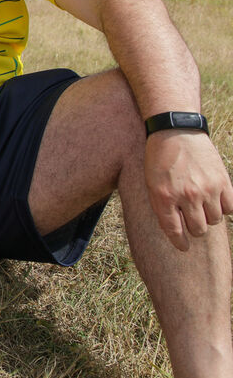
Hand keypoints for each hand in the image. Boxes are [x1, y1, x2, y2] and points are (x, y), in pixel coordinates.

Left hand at [145, 129, 232, 250]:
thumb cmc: (160, 158)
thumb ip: (162, 207)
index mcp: (164, 197)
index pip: (174, 231)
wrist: (175, 131)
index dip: (180, 242)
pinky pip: (230, 208)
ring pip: (215, 220)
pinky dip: (224, 207)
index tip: (183, 246)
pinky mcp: (223, 181)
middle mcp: (186, 196)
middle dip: (195, 227)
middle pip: (198, 229)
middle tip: (192, 218)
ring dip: (209, 215)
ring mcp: (207, 189)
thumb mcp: (152, 183)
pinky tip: (216, 199)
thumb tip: (177, 230)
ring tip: (201, 203)